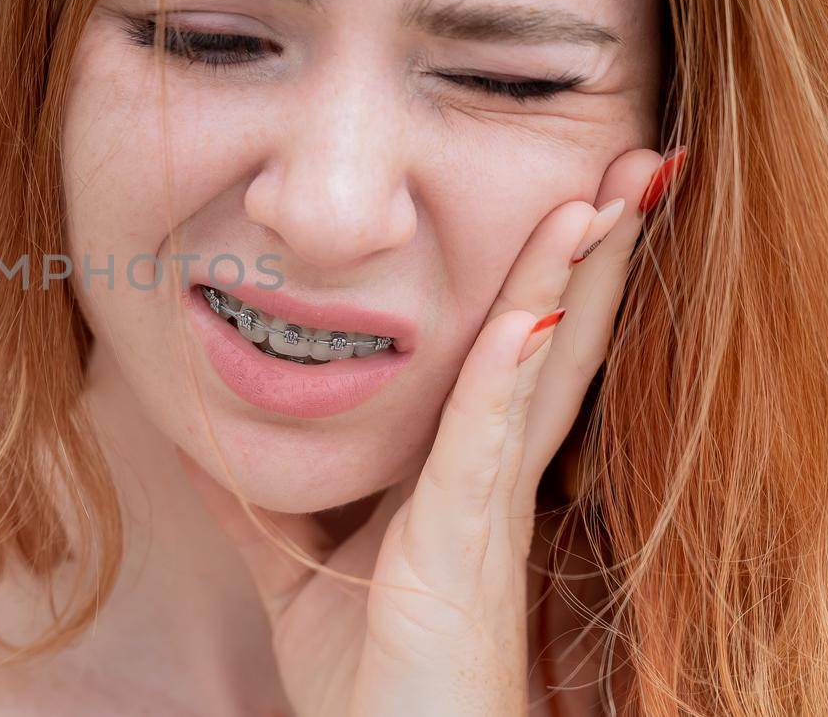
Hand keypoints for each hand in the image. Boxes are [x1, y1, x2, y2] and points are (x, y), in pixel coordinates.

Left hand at [180, 146, 682, 715]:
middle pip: (551, 339)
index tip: (574, 194)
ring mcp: (488, 508)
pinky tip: (528, 315)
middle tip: (632, 161)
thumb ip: (258, 506)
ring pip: (540, 370)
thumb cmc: (371, 678)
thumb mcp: (298, 571)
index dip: (545, 274)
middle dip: (590, 250)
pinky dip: (509, 375)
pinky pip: (490, 447)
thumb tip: (194, 445)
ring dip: (573, 281)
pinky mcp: (466, 546)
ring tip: (609, 196)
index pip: (513, 350)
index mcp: (460, 474)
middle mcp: (492, 478)